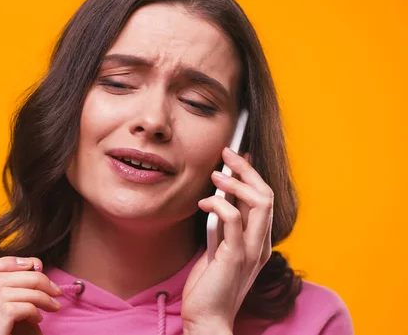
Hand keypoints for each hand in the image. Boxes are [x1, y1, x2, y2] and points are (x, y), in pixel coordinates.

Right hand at [0, 257, 61, 334]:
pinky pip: (8, 309)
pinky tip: (39, 320)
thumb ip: (22, 297)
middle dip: (33, 277)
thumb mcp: (20, 322)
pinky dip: (30, 308)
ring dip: (37, 293)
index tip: (35, 266)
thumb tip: (35, 266)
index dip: (7, 262)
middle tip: (54, 291)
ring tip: (52, 306)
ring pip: (5, 291)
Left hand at [182, 147, 273, 333]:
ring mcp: (252, 251)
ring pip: (259, 204)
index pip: (264, 200)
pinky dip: (219, 205)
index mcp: (259, 242)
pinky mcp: (236, 257)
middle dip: (247, 169)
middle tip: (227, 153)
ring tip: (216, 175)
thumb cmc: (210, 286)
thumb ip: (224, 228)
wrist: (208, 318)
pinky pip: (233, 221)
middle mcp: (261, 244)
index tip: (237, 156)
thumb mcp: (219, 250)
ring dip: (236, 183)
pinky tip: (204, 202)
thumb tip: (219, 200)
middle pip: (266, 195)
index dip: (253, 175)